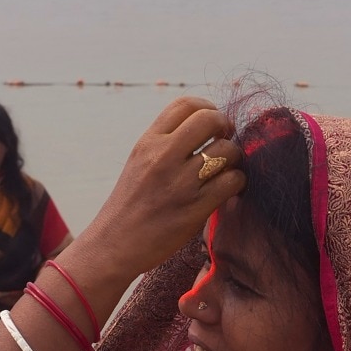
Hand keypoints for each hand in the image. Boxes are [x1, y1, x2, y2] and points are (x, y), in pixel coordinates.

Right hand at [73, 97, 243, 282]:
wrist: (113, 246)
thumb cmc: (130, 206)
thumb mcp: (138, 163)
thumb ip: (165, 143)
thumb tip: (205, 127)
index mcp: (148, 143)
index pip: (185, 104)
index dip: (208, 107)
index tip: (211, 124)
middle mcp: (163, 157)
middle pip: (211, 119)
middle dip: (226, 127)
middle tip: (226, 142)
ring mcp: (180, 183)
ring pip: (227, 151)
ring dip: (234, 159)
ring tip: (225, 170)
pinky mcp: (195, 208)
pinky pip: (233, 181)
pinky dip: (236, 183)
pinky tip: (227, 190)